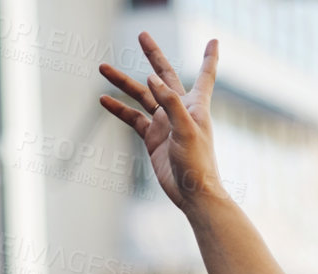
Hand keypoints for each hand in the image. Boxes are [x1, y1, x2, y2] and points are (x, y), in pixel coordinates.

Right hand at [98, 32, 225, 211]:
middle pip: (165, 76)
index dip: (210, 57)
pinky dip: (118, 108)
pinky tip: (104, 99)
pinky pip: (133, 118)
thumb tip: (152, 79)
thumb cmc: (198, 163)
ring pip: (142, 96)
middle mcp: (180, 110)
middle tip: (142, 34)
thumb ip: (171, 102)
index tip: (214, 40)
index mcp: (196, 105)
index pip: (205, 74)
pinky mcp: (152, 138)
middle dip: (153, 56)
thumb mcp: (186, 130)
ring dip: (123, 82)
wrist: (192, 194)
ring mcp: (164, 124)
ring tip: (102, 67)